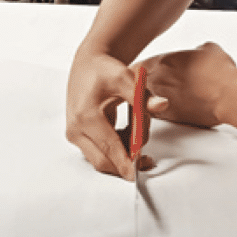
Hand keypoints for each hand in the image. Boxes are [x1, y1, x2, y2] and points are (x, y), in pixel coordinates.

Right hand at [66, 48, 159, 178]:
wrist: (88, 64)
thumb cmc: (106, 70)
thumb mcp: (126, 79)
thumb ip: (143, 96)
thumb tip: (162, 105)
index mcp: (86, 116)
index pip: (109, 147)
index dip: (125, 162)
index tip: (139, 173)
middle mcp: (76, 129)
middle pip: (103, 161)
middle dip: (126, 162)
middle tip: (149, 159)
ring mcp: (75, 134)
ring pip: (101, 158)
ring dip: (123, 154)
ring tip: (139, 131)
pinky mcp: (77, 136)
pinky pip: (99, 151)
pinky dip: (116, 148)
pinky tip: (129, 132)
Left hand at [142, 42, 236, 128]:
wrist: (227, 95)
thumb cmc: (219, 72)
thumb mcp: (209, 49)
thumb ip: (197, 51)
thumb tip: (199, 52)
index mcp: (162, 61)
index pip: (139, 65)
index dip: (140, 70)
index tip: (142, 72)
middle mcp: (156, 80)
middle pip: (135, 84)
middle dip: (139, 86)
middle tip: (145, 87)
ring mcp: (160, 99)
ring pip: (141, 101)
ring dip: (146, 101)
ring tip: (153, 101)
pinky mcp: (169, 116)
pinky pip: (154, 115)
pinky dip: (157, 113)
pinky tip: (166, 110)